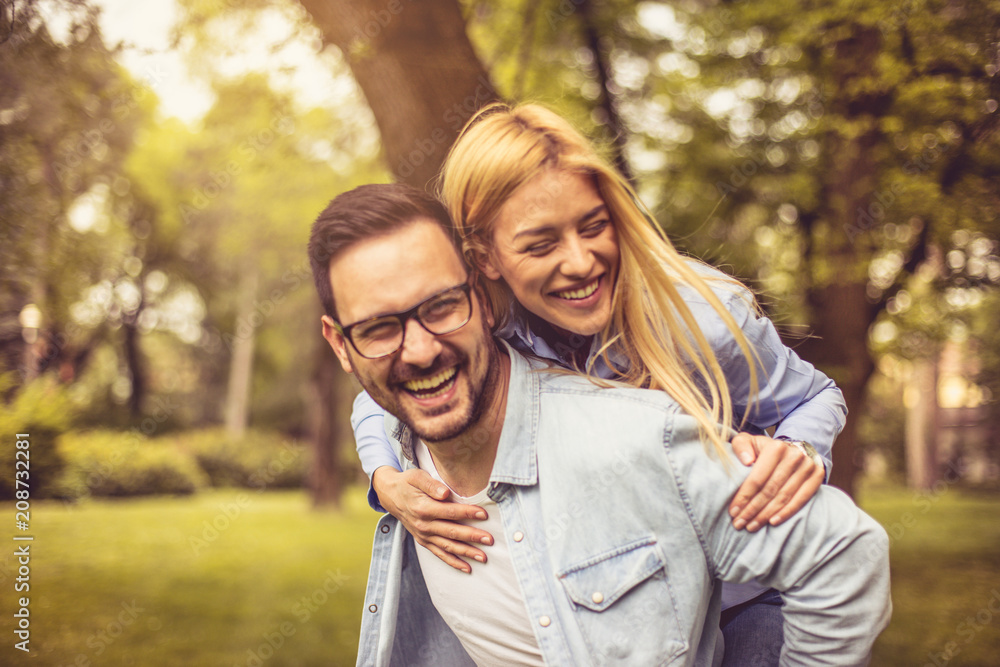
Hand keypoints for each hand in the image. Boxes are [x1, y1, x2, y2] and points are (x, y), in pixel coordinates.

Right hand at [372, 467, 493, 572]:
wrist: (391, 495)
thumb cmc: (408, 483)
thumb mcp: (416, 477)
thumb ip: (431, 485)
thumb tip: (445, 493)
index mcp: (423, 508)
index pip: (449, 512)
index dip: (467, 512)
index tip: (484, 514)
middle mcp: (423, 525)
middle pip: (451, 532)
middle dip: (472, 536)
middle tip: (489, 540)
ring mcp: (423, 535)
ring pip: (448, 546)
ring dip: (466, 552)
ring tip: (483, 557)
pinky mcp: (424, 541)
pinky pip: (439, 554)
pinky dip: (453, 562)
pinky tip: (467, 568)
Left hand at [727, 433, 824, 531]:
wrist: (790, 448)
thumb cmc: (763, 449)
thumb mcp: (748, 441)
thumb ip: (741, 446)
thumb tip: (747, 461)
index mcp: (776, 447)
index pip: (757, 478)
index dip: (744, 496)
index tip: (733, 511)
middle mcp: (794, 456)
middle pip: (770, 490)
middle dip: (752, 509)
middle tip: (739, 523)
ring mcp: (808, 466)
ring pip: (784, 497)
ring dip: (766, 514)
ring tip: (752, 526)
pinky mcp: (818, 476)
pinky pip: (802, 499)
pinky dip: (787, 512)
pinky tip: (773, 522)